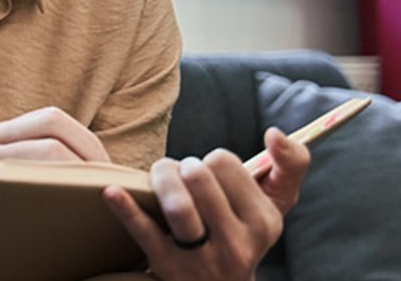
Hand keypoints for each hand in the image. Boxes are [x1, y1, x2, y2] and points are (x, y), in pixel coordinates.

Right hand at [0, 107, 108, 236]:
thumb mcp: (5, 177)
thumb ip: (39, 161)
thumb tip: (109, 166)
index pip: (52, 119)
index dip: (90, 142)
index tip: (111, 172)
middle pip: (53, 140)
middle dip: (92, 165)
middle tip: (113, 193)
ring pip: (44, 164)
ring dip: (81, 185)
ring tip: (100, 204)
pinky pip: (27, 196)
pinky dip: (59, 206)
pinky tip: (74, 223)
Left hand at [102, 127, 310, 280]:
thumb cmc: (241, 232)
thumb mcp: (275, 205)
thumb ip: (289, 164)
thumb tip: (276, 133)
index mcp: (265, 222)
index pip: (226, 163)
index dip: (211, 162)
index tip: (210, 176)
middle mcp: (238, 244)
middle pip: (198, 177)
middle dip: (182, 166)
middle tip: (180, 176)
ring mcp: (203, 259)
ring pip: (177, 203)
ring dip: (161, 180)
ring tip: (160, 180)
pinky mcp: (169, 268)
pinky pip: (144, 232)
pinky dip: (125, 208)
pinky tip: (111, 192)